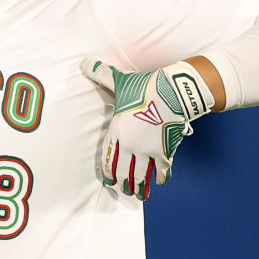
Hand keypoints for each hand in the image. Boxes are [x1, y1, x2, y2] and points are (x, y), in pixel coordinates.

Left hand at [81, 58, 213, 198]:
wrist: (173, 93)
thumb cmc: (144, 88)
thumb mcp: (120, 81)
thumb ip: (102, 75)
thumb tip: (85, 63)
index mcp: (117, 132)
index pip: (108, 160)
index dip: (108, 174)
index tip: (109, 182)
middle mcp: (130, 146)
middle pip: (124, 173)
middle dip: (123, 185)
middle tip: (124, 191)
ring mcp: (148, 151)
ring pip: (142, 176)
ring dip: (140, 187)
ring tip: (140, 195)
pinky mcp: (165, 151)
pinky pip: (162, 170)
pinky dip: (161, 177)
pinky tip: (160, 181)